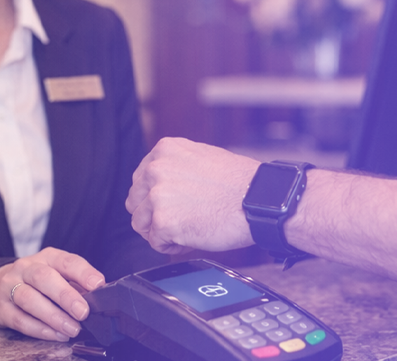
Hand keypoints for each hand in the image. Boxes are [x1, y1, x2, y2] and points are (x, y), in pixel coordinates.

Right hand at [0, 247, 104, 341]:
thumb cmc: (35, 283)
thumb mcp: (56, 275)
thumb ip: (75, 284)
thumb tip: (97, 298)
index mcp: (47, 258)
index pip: (67, 261)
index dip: (83, 272)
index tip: (98, 285)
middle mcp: (26, 268)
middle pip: (44, 278)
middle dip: (66, 296)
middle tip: (83, 312)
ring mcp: (9, 287)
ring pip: (30, 300)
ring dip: (54, 317)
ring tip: (72, 329)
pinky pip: (20, 320)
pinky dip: (40, 329)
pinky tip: (55, 335)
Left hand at [126, 137, 260, 253]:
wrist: (260, 201)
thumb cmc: (240, 183)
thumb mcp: (203, 158)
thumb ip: (176, 166)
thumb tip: (160, 183)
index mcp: (165, 150)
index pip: (140, 179)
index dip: (156, 197)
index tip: (173, 204)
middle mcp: (156, 169)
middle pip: (135, 202)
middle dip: (154, 215)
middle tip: (181, 219)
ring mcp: (158, 195)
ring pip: (141, 224)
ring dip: (161, 231)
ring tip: (188, 229)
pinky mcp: (163, 222)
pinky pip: (155, 243)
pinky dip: (172, 246)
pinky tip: (192, 238)